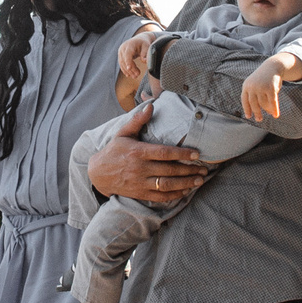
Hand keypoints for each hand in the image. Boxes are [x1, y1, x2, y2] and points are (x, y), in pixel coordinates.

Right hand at [86, 98, 210, 206]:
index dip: (182, 154)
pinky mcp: (140, 193)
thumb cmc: (113, 151)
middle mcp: (140, 168)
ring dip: (185, 183)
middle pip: (169, 170)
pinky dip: (174, 195)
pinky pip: (160, 197)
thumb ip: (138, 120)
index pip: (164, 153)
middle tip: (204, 170)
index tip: (196, 154)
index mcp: (138, 152)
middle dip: (189, 171)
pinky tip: (185, 191)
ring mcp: (140, 183)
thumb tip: (151, 106)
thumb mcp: (123, 134)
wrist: (98, 174)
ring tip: (199, 181)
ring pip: (167, 185)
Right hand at [116, 28, 160, 82]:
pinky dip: (125, 70)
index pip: (127, 54)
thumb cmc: (144, 43)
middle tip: (137, 75)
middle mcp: (123, 48)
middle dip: (131, 69)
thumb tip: (145, 62)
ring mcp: (120, 52)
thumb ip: (145, 54)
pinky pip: (122, 64)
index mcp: (129, 44)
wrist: (140, 39)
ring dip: (128, 71)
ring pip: (122, 63)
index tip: (129, 68)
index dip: (128, 61)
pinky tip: (129, 75)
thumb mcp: (147, 46)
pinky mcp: (121, 56)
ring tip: (135, 76)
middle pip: (125, 60)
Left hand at [242, 60, 284, 120]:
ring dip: (267, 110)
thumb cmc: (264, 78)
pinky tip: (276, 115)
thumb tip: (257, 111)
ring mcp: (261, 87)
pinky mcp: (270, 88)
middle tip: (259, 119)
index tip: (248, 116)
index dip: (246, 109)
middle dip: (257, 113)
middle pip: (253, 104)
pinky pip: (272, 102)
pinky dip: (274, 109)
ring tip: (270, 113)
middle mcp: (252, 87)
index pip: (244, 100)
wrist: (273, 66)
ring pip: (263, 104)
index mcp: (246, 85)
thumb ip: (255, 95)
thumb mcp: (256, 84)